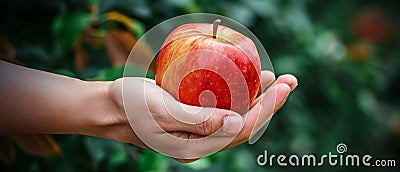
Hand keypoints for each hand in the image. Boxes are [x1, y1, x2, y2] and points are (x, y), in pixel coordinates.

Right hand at [103, 71, 296, 161]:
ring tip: (274, 78)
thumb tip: (237, 123)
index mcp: (196, 146)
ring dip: (258, 97)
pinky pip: (223, 107)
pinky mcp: (194, 117)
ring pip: (236, 115)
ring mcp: (199, 130)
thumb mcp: (161, 111)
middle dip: (270, 103)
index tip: (282, 88)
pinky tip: (246, 80)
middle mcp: (202, 141)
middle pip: (245, 124)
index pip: (240, 130)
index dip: (265, 110)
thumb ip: (198, 120)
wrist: (111, 107)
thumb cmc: (131, 107)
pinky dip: (238, 93)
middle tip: (289, 80)